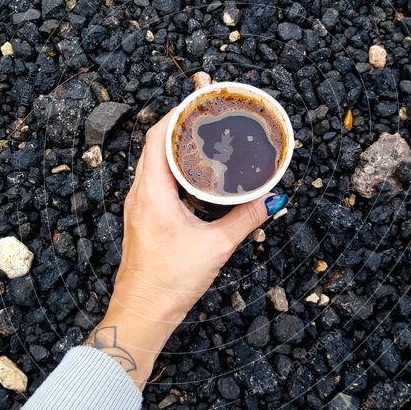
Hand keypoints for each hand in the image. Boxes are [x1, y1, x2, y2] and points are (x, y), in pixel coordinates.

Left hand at [85, 110, 287, 388]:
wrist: (141, 314)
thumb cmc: (170, 282)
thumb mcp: (215, 248)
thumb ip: (244, 220)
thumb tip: (271, 200)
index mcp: (152, 192)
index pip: (158, 136)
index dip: (177, 112)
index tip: (199, 95)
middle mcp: (140, 194)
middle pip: (155, 144)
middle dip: (181, 122)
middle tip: (206, 106)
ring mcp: (139, 206)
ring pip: (154, 162)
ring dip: (177, 144)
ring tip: (204, 132)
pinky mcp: (144, 219)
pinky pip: (156, 179)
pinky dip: (175, 167)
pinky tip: (195, 173)